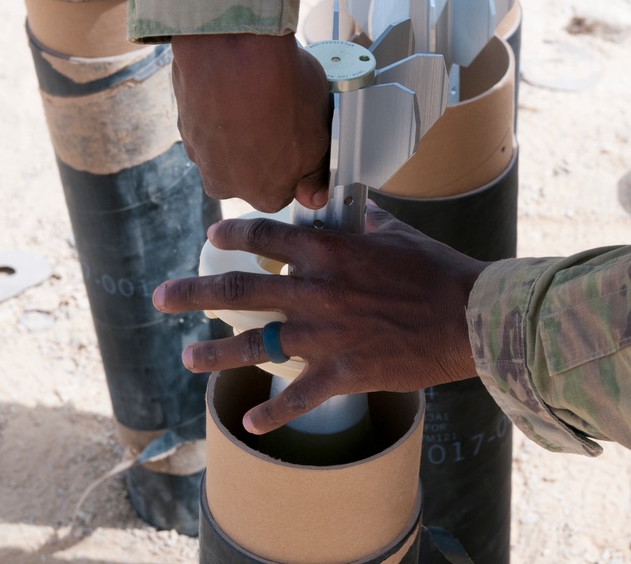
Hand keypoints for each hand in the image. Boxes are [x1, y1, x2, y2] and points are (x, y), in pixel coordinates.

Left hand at [152, 204, 486, 433]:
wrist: (469, 317)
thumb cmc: (437, 270)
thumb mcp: (396, 234)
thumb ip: (361, 222)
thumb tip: (345, 208)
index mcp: (328, 251)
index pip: (266, 238)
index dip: (233, 236)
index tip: (213, 238)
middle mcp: (316, 291)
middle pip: (239, 292)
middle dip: (193, 295)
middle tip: (161, 298)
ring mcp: (325, 335)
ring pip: (254, 346)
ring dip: (215, 354)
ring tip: (187, 358)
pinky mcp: (343, 373)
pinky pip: (297, 397)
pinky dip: (272, 413)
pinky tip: (250, 422)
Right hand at [171, 33, 330, 211]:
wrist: (231, 50)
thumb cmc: (282, 92)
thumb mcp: (320, 137)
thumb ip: (314, 173)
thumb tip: (313, 196)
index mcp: (266, 195)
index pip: (285, 188)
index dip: (295, 160)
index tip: (300, 138)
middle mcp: (226, 185)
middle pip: (252, 171)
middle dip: (263, 147)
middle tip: (278, 113)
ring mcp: (201, 156)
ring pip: (227, 148)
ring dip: (240, 128)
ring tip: (256, 96)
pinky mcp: (183, 127)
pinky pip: (208, 125)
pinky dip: (219, 111)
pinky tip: (233, 88)